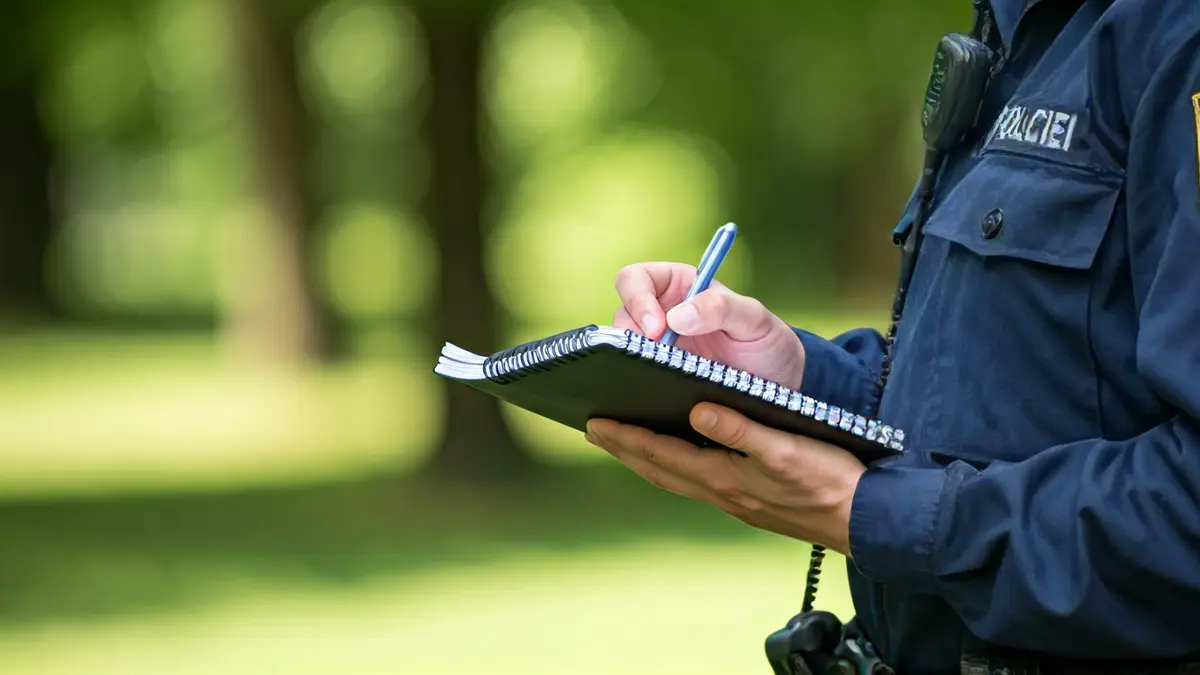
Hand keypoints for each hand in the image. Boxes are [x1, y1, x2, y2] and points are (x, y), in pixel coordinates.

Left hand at [585, 401, 866, 555]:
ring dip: (645, 459)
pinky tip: (677, 459)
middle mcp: (721, 492)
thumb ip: (740, 430)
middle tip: (594, 431)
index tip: (594, 423)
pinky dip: (674, 467)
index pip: (661, 453)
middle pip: (658, 468)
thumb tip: (697, 409)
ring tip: (623, 443)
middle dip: (624, 448)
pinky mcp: (748, 501)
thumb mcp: (785, 448)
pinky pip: (695, 481)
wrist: (862, 520)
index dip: (626, 437)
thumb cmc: (827, 481)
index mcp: (723, 477)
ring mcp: (733, 500)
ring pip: (675, 477)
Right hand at [612, 262, 805, 389]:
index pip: (635, 279)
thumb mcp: (754, 318)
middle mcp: (660, 314)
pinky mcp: (658, 377)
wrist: (779, 385)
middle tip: (655, 355)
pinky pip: (634, 376)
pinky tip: (652, 391)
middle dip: (631, 335)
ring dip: (632, 360)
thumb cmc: (767, 342)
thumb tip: (676, 317)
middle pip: (622, 315)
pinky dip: (637, 381)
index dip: (637, 299)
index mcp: (678, 286)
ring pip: (623, 349)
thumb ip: (720, 307)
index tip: (658, 328)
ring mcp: (657, 349)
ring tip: (656, 375)